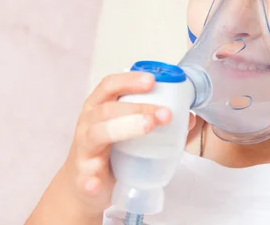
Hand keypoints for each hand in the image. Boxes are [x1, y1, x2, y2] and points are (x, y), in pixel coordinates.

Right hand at [64, 72, 195, 215]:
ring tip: (148, 127)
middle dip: (137, 108)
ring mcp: (83, 152)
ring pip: (96, 135)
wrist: (83, 188)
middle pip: (107, 109)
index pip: (109, 86)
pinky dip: (91, 179)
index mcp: (98, 109)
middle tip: (164, 113)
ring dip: (123, 129)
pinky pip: (85, 179)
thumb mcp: (127, 130)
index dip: (129, 81)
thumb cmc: (109, 152)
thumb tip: (188, 117)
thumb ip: (152, 119)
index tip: (152, 81)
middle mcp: (87, 125)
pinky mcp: (82, 180)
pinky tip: (98, 181)